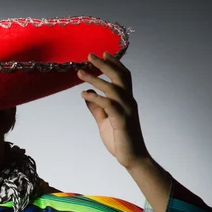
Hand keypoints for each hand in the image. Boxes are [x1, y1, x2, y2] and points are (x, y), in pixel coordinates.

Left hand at [77, 51, 149, 169]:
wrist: (132, 158)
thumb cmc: (120, 139)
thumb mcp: (104, 121)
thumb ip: (96, 108)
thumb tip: (86, 94)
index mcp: (126, 100)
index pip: (123, 76)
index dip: (114, 63)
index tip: (103, 53)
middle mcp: (129, 102)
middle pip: (120, 76)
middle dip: (105, 64)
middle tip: (90, 55)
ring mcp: (127, 111)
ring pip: (113, 88)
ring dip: (95, 79)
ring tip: (80, 73)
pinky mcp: (122, 121)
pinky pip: (108, 105)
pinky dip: (95, 97)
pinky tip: (84, 94)